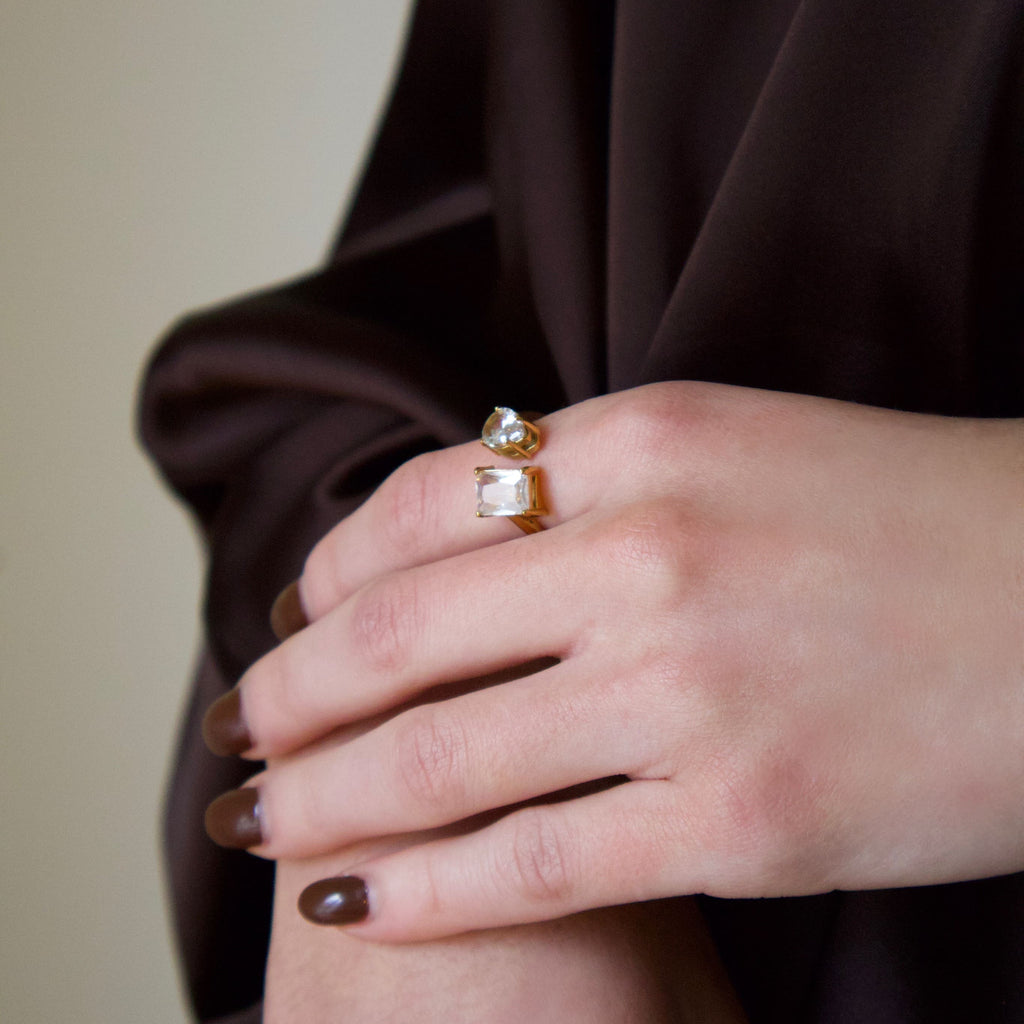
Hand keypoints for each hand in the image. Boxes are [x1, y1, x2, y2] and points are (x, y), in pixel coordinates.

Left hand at [204, 382, 1023, 940]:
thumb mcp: (736, 447)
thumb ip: (596, 485)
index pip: (421, 502)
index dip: (328, 572)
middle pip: (395, 631)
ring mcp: (689, 690)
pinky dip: (418, 888)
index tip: (295, 623)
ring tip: (257, 822)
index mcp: (647, 440)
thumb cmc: (902, 519)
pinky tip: (352, 898)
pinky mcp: (740, 820)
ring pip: (439, 755)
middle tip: (237, 733)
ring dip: (320, 796)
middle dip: (287, 694)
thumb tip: (460, 542)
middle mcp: (651, 552)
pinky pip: (529, 862)